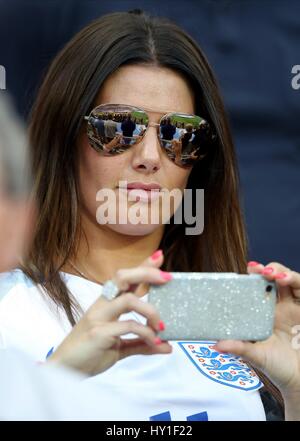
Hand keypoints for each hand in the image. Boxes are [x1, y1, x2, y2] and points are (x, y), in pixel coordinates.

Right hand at [47, 251, 171, 375]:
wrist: (65, 370)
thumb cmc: (91, 352)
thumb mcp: (121, 347)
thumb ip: (142, 343)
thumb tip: (167, 346)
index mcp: (107, 303)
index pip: (125, 278)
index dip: (142, 266)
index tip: (159, 256)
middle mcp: (102, 304)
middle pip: (123, 277)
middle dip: (146, 272)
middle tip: (166, 278)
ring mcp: (99, 317)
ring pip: (128, 300)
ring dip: (151, 311)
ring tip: (162, 327)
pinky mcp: (98, 333)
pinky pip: (128, 326)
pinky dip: (146, 333)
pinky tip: (155, 342)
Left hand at [214, 262, 299, 402]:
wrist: (298, 380)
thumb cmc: (276, 366)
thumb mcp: (256, 355)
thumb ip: (239, 348)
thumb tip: (216, 345)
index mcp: (263, 312)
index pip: (258, 286)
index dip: (254, 275)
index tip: (248, 269)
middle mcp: (279, 306)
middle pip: (275, 278)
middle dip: (268, 269)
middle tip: (260, 269)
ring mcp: (294, 307)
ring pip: (291, 281)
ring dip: (284, 273)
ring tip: (275, 275)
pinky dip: (296, 282)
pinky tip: (287, 281)